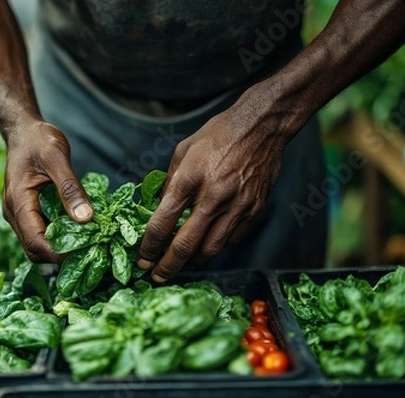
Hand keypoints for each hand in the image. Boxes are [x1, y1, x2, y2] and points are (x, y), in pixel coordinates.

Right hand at [2, 121, 93, 262]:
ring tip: (87, 243)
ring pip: (36, 245)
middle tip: (90, 251)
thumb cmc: (38, 140)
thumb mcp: (58, 158)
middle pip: (34, 250)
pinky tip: (77, 231)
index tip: (86, 253)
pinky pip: (39, 233)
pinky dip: (57, 238)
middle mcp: (14, 213)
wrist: (23, 131)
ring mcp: (18, 214)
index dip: (59, 254)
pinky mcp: (26, 212)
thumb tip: (86, 219)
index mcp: (18, 202)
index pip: (36, 242)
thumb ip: (70, 188)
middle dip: (60, 256)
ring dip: (59, 249)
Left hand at [138, 88, 292, 281]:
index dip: (149, 247)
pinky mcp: (252, 211)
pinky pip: (230, 240)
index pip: (162, 223)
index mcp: (190, 179)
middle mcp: (213, 197)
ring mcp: (236, 207)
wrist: (262, 127)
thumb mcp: (184, 150)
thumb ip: (169, 181)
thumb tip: (157, 207)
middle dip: (167, 266)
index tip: (142, 259)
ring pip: (210, 250)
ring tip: (179, 264)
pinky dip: (213, 248)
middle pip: (185, 246)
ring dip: (191, 262)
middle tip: (155, 277)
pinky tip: (204, 247)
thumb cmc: (219, 133)